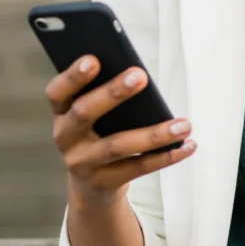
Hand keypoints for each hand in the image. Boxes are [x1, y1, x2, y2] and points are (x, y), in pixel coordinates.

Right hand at [46, 55, 196, 209]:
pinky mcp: (104, 182)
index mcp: (60, 113)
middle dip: (113, 93)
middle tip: (141, 76)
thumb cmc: (95, 134)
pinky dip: (165, 156)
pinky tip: (187, 145)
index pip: (57, 92)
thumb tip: (136, 74)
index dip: (72, 77)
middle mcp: (65, 138)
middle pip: (85, 113)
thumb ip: (102, 94)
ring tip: (184, 124)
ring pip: (118, 146)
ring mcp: (82, 163)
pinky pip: (138, 167)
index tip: (93, 60)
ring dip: (154, 134)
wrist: (90, 186)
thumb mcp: (89, 115)